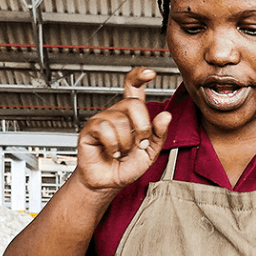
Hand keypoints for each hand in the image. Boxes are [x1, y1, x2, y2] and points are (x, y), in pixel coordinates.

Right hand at [75, 67, 172, 191]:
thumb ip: (159, 134)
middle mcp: (117, 113)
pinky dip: (113, 146)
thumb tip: (165, 116)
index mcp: (132, 115)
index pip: (133, 86)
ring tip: (122, 152)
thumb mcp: (151, 152)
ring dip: (126, 143)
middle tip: (140, 143)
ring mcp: (102, 120)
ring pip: (120, 120)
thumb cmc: (126, 166)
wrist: (109, 182)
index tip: (150, 73)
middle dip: (142, 127)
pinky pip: (105, 130)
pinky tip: (111, 152)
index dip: (140, 76)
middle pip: (132, 104)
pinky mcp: (90, 129)